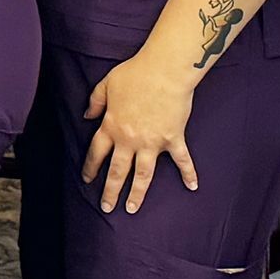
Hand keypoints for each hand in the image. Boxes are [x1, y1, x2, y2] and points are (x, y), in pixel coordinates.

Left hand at [81, 53, 199, 214]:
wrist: (164, 70)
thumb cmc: (135, 74)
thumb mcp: (106, 84)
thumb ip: (95, 102)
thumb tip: (87, 116)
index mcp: (112, 126)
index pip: (96, 153)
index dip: (90, 167)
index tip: (87, 179)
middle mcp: (129, 139)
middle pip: (118, 171)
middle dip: (111, 191)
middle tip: (107, 207)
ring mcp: (152, 142)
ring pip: (143, 175)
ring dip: (138, 193)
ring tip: (132, 208)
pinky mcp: (173, 138)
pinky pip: (182, 160)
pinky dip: (188, 173)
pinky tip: (192, 186)